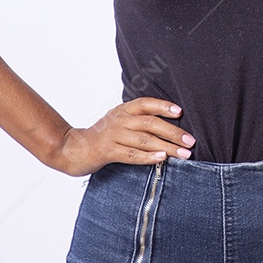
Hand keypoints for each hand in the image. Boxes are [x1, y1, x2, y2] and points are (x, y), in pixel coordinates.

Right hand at [50, 97, 195, 176]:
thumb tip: (170, 126)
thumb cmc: (102, 137)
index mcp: (123, 110)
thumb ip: (138, 121)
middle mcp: (119, 120)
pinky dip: (148, 157)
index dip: (163, 106)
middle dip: (173, 132)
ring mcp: (112, 135)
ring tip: (183, 154)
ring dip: (167, 147)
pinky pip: (131, 154)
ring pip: (144, 140)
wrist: (72, 149)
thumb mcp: (119, 122)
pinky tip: (161, 159)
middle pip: (150, 123)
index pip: (145, 103)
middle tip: (190, 141)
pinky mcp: (107, 152)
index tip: (180, 111)